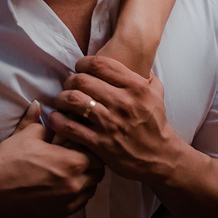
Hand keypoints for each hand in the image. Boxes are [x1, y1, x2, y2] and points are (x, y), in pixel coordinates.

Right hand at [0, 100, 104, 217]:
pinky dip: (74, 196)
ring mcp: (68, 203)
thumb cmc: (9, 161)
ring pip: (89, 192)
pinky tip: (60, 188)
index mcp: (72, 162)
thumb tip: (38, 104)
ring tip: (69, 173)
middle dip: (91, 165)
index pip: (98, 155)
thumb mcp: (25, 135)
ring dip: (84, 182)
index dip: (92, 149)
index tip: (82, 145)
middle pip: (98, 175)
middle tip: (77, 158)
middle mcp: (75, 185)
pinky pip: (77, 206)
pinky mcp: (58, 216)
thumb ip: (37, 120)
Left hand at [48, 55, 185, 183]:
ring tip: (61, 101)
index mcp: (135, 87)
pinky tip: (57, 118)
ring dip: (61, 98)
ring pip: (74, 100)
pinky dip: (58, 120)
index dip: (83, 63)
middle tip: (68, 85)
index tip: (79, 68)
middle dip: (70, 80)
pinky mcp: (100, 143)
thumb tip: (135, 60)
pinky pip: (70, 127)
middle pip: (82, 80)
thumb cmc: (155, 123)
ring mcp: (110, 123)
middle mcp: (122, 102)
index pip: (100, 64)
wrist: (160, 157)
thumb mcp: (156, 93)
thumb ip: (144, 75)